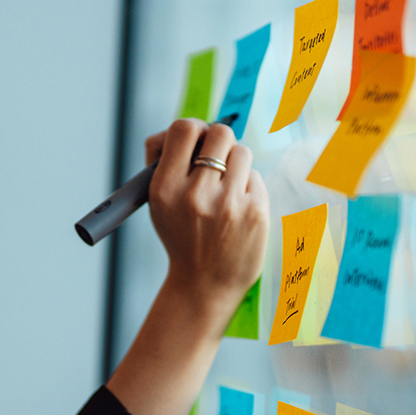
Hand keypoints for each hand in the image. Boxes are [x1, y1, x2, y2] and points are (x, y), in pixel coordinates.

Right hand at [145, 119, 269, 325]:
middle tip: (217, 158)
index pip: (185, 129)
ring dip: (236, 164)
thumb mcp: (159, 203)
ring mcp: (229, 204)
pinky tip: (238, 209)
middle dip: (220, 141)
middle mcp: (196, 194)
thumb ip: (166, 162)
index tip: (196, 140)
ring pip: (242, 152)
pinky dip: (248, 187)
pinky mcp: (256, 213)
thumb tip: (189, 128)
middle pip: (220, 133)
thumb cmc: (182, 237)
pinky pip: (256, 177)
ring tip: (227, 188)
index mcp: (166, 188)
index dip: (194, 128)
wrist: (203, 286)